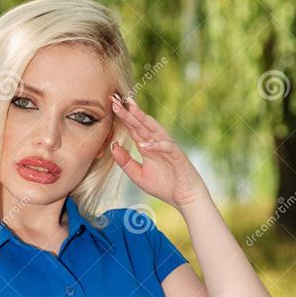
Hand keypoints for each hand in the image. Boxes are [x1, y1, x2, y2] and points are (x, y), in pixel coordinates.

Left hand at [109, 93, 208, 210]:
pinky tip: (144, 145)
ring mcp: (168, 147)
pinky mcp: (177, 155)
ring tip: (131, 109)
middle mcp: (157, 142)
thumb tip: (113, 145)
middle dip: (128, 112)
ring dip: (143, 119)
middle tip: (115, 99)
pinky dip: (156, 146)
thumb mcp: (138, 175)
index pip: (133, 127)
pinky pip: (166, 147)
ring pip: (154, 129)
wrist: (185, 197)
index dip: (122, 117)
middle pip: (141, 124)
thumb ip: (125, 161)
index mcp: (147, 145)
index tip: (110, 104)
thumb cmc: (163, 186)